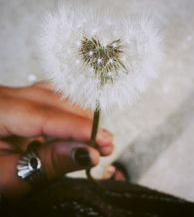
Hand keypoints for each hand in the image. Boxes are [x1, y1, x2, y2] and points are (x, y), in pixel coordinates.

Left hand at [0, 82, 112, 197]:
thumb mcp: (8, 176)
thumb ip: (47, 163)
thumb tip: (87, 153)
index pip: (45, 115)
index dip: (77, 128)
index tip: (103, 141)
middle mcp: (7, 95)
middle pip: (55, 101)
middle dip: (84, 123)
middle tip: (105, 145)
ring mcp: (15, 95)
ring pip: (56, 97)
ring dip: (79, 117)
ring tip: (95, 138)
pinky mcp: (22, 100)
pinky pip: (52, 99)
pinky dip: (69, 113)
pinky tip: (78, 126)